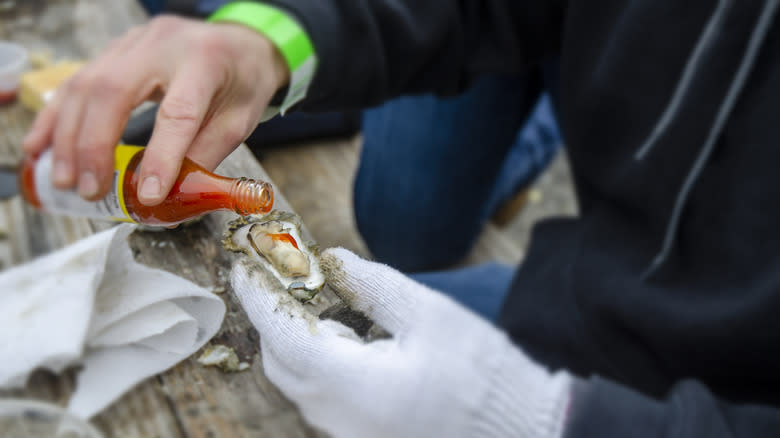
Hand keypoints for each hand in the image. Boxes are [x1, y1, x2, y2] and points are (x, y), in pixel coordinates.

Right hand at [22, 15, 288, 204]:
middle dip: (93, 146)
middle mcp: (164, 44)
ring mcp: (135, 42)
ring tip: (64, 178)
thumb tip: (169, 197)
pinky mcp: (117, 49)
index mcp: (206, 62)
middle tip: (89, 189)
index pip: (178, 112)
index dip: (160, 156)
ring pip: (86, 84)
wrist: (240, 41)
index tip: (147, 196)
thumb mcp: (239, 121)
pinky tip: (42, 145)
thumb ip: (204, 154)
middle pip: (113, 91)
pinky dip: (57, 117)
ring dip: (67, 136)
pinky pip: (77, 80)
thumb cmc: (243, 81)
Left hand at [231, 248, 572, 437]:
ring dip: (304, 343)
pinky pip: (326, 401)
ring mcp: (351, 436)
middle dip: (280, 320)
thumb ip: (373, 286)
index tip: (244, 268)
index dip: (258, 298)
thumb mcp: (429, 316)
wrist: (523, 430)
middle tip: (294, 282)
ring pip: (303, 386)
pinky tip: (357, 344)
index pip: (282, 336)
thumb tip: (332, 261)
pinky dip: (326, 366)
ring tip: (334, 309)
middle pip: (284, 365)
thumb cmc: (482, 374)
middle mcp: (341, 420)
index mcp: (353, 387)